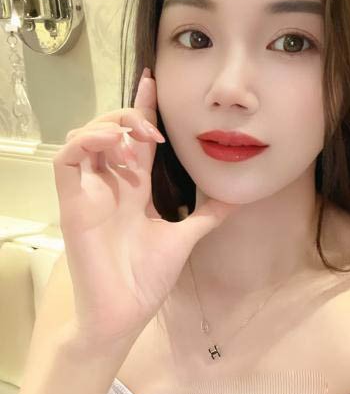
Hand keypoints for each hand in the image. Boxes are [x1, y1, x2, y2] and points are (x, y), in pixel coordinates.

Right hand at [53, 67, 237, 342]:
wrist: (123, 313)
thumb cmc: (144, 279)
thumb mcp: (184, 238)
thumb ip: (206, 216)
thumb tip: (237, 199)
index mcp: (133, 189)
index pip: (135, 138)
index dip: (142, 108)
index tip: (155, 81)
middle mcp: (109, 185)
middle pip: (108, 129)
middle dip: (128, 114)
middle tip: (154, 126)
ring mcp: (89, 192)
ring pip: (83, 136)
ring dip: (107, 125)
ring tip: (134, 139)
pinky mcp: (72, 203)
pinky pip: (67, 159)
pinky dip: (85, 142)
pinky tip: (113, 147)